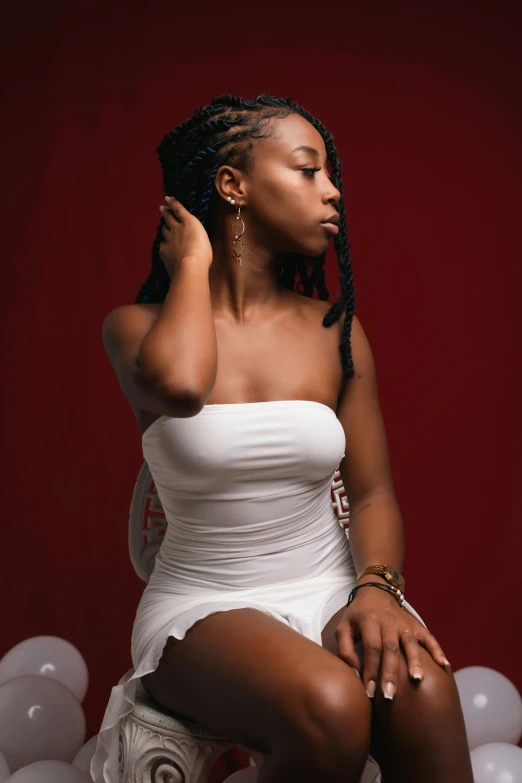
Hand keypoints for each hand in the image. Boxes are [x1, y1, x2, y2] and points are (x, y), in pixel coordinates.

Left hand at [158, 196, 212, 278]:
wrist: (190, 266)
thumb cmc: (203, 253)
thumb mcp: (204, 239)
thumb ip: (196, 235)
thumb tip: (192, 237)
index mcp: (189, 223)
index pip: (179, 210)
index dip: (173, 203)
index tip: (168, 198)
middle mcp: (176, 228)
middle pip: (168, 218)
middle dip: (165, 212)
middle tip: (162, 208)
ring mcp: (168, 239)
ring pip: (164, 230)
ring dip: (165, 227)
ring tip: (165, 227)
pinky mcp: (163, 250)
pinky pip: (162, 244)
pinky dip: (164, 244)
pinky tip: (165, 246)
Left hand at [335, 585, 449, 699]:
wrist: (376, 591)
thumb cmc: (358, 615)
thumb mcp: (343, 627)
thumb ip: (345, 650)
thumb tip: (355, 674)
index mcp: (369, 621)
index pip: (371, 648)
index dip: (371, 670)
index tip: (370, 692)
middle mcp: (388, 622)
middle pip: (390, 648)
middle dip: (390, 672)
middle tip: (390, 695)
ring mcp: (404, 623)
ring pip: (410, 642)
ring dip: (414, 661)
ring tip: (417, 680)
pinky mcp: (416, 624)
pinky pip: (428, 637)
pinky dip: (436, 650)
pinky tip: (443, 665)